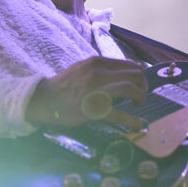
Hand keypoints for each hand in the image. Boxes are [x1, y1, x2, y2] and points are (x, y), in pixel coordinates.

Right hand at [25, 57, 147, 129]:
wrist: (45, 99)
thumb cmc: (64, 86)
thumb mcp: (83, 69)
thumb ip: (101, 69)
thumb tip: (121, 74)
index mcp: (97, 62)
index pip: (130, 64)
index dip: (139, 76)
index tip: (139, 84)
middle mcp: (99, 73)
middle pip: (135, 75)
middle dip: (142, 86)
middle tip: (139, 96)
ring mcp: (97, 90)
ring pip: (131, 88)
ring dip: (140, 97)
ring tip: (138, 104)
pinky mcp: (95, 109)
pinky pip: (120, 114)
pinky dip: (133, 120)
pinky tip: (140, 124)